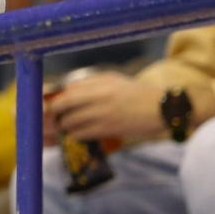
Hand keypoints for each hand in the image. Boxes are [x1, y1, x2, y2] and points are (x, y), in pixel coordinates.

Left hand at [48, 71, 166, 142]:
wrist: (162, 108)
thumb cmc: (135, 92)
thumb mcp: (112, 79)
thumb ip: (89, 83)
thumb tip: (66, 90)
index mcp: (99, 83)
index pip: (66, 92)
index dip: (55, 100)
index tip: (52, 105)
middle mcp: (98, 97)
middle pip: (64, 106)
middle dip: (56, 113)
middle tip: (55, 117)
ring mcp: (102, 115)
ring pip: (70, 122)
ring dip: (65, 125)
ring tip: (66, 125)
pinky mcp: (108, 130)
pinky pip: (82, 134)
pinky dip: (75, 134)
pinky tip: (78, 132)